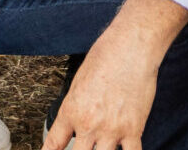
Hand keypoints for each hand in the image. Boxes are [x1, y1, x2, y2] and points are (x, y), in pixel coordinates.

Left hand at [44, 34, 159, 149]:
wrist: (130, 48)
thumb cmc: (105, 58)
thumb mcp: (78, 83)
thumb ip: (75, 109)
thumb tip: (74, 125)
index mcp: (71, 112)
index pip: (53, 144)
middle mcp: (89, 124)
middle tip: (82, 148)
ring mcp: (112, 129)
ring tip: (102, 147)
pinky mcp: (134, 129)